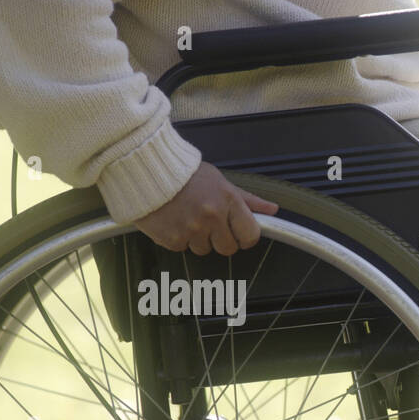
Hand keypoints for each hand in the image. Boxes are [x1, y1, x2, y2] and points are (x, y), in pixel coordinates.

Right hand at [134, 162, 278, 255]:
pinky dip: (178, 238)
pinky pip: (182, 248)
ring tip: (187, 216)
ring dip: (198, 239)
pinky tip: (173, 220)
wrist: (145, 169)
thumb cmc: (186, 174)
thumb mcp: (221, 182)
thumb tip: (273, 209)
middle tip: (208, 222)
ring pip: (204, 250)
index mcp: (228, 201)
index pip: (250, 236)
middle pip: (228, 248)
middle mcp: (211, 217)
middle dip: (220, 239)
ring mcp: (191, 229)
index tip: (237, 232)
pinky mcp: (171, 238)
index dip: (244, 237)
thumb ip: (247, 200)